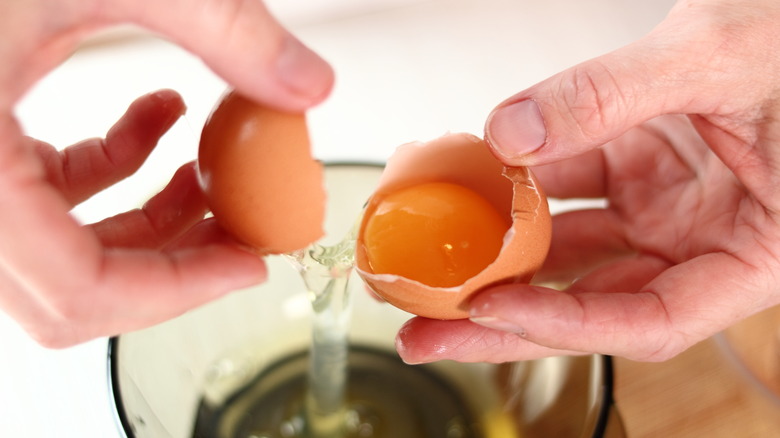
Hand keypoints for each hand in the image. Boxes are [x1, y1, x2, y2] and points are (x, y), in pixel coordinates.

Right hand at [0, 0, 333, 346]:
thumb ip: (223, 27)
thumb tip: (308, 83)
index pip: (75, 289)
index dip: (176, 291)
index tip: (247, 265)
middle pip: (70, 288)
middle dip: (170, 265)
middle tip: (241, 234)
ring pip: (62, 246)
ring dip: (149, 220)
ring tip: (210, 172)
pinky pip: (44, 194)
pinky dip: (111, 171)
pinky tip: (160, 118)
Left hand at [396, 0, 779, 362]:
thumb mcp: (717, 57)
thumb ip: (610, 95)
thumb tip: (510, 134)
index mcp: (757, 253)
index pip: (652, 320)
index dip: (566, 324)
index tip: (491, 308)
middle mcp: (705, 241)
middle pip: (593, 302)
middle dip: (505, 319)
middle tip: (428, 332)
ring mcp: (669, 207)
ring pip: (573, 250)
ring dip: (501, 257)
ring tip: (432, 264)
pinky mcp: (642, 170)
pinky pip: (570, 188)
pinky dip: (521, 188)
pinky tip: (474, 186)